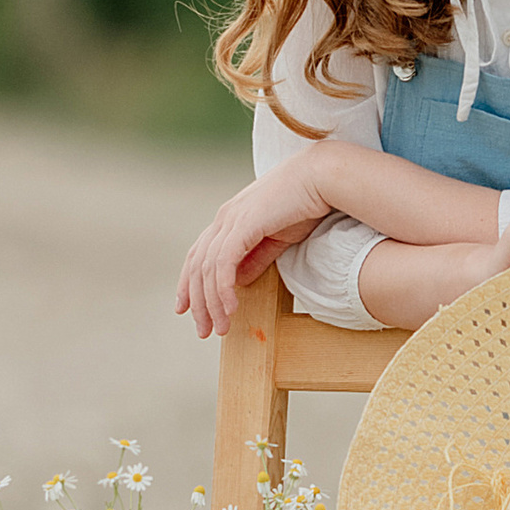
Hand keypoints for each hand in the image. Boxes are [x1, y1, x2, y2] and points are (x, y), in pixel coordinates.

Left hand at [176, 165, 330, 338]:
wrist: (322, 178)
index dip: (189, 283)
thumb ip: (256, 258)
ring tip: (221, 328)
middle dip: (198, 302)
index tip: (187, 309)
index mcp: (230, 219)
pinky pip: (224, 264)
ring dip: (212, 303)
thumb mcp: (277, 238)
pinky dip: (223, 289)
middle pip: (197, 266)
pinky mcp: (243, 225)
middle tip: (204, 331)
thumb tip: (238, 281)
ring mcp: (231, 220)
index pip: (198, 255)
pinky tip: (230, 308)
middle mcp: (224, 218)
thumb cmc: (306, 204)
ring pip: (208, 269)